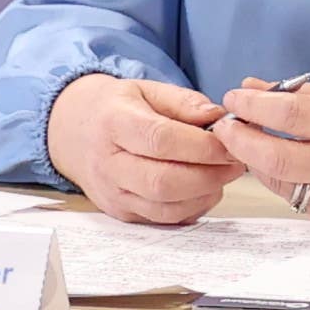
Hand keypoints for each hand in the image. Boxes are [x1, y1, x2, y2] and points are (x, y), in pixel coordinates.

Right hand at [47, 74, 235, 224]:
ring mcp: (112, 193)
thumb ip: (183, 101)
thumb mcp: (146, 89)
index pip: (160, 140)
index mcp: (113, 123)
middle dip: (209, 174)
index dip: (201, 146)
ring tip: (224, 174)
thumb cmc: (116, 108)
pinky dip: (192, 208)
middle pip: (163, 181)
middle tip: (235, 162)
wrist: (73, 132)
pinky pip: (163, 219)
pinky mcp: (121, 213)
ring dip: (204, 194)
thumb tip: (217, 115)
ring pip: (165, 206)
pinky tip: (205, 189)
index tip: (230, 142)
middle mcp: (108, 163)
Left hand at [214, 77, 309, 227]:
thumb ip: (308, 94)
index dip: (255, 106)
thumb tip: (257, 87)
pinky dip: (281, 179)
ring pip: (283, 183)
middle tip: (224, 125)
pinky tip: (277, 162)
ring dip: (255, 161)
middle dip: (242, 141)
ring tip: (245, 141)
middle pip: (278, 158)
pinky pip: (299, 199)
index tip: (234, 97)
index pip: (292, 116)